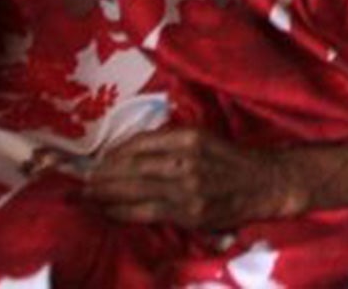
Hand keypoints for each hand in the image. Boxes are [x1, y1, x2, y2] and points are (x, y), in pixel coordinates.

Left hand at [85, 128, 303, 227]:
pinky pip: (146, 212)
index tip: (99, 160)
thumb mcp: (203, 138)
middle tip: (83, 180)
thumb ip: (170, 141)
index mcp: (189, 136)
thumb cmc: (230, 159)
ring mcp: (187, 188)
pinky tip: (107, 211)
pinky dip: (122, 211)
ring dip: (106, 193)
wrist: (264, 182)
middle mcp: (186, 160)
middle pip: (133, 167)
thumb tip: (128, 151)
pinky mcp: (188, 212)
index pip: (140, 144)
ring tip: (86, 195)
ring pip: (135, 190)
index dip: (115, 153)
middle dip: (104, 175)